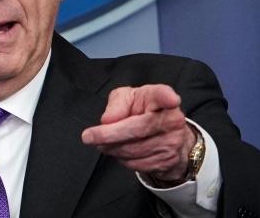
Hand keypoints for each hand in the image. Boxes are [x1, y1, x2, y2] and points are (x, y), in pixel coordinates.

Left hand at [81, 84, 196, 185]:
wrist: (164, 134)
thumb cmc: (141, 110)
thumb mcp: (125, 99)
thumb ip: (116, 104)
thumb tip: (108, 120)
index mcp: (159, 98)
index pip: (163, 95)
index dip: (167, 97)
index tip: (171, 99)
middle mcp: (172, 119)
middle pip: (138, 129)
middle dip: (109, 135)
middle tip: (87, 137)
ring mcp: (172, 142)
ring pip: (134, 150)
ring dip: (112, 149)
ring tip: (104, 143)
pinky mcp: (168, 161)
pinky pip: (137, 164)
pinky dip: (122, 159)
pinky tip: (121, 151)